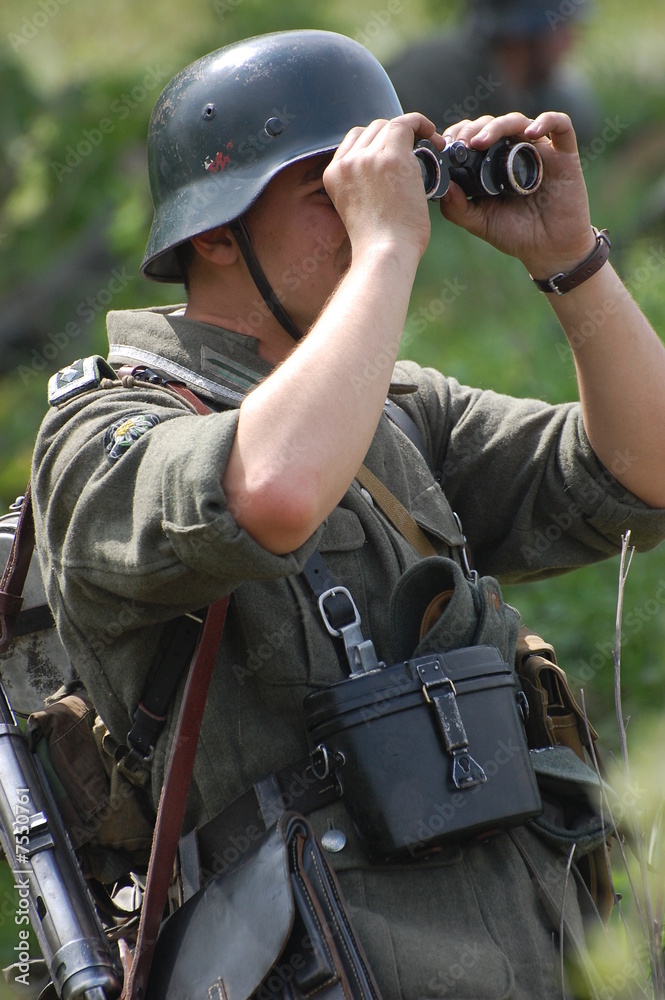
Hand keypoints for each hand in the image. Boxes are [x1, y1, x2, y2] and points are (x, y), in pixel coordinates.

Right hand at [323, 113, 443, 262]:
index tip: (394, 151)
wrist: (383, 254)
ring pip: (389, 125)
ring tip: (430, 145)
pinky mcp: (391, 158)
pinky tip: (433, 134)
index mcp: (333, 175)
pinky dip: (421, 123)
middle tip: (416, 150)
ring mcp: (367, 158)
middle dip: (394, 135)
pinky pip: (406, 123)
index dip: (376, 141)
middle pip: (371, 130)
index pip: (353, 141)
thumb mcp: (357, 211)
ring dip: (410, 131)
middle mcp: (347, 162)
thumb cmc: (378, 245)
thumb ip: (363, 188)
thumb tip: (385, 178)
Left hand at [438, 111, 595, 277]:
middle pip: (494, 124)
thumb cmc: (515, 234)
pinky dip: (546, 121)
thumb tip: (443, 186)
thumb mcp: (480, 223)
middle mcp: (515, 152)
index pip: (475, 135)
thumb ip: (458, 209)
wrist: (550, 250)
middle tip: (462, 143)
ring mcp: (540, 151)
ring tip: (483, 141)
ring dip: (498, 125)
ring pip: (519, 121)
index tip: (447, 145)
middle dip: (474, 128)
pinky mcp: (564, 155)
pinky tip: (529, 133)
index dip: (460, 133)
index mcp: (494, 163)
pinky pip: (561, 125)